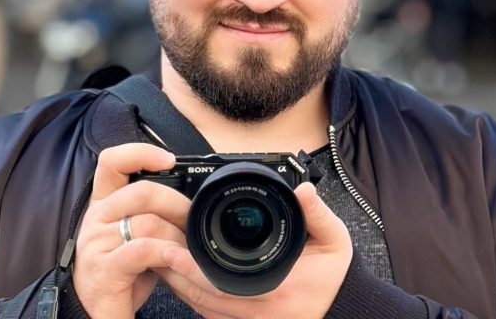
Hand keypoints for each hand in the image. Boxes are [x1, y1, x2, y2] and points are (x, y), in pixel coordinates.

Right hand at [73, 143, 190, 318]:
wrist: (99, 314)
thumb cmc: (123, 273)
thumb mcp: (135, 235)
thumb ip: (152, 213)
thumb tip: (189, 198)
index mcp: (103, 204)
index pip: (112, 161)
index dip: (141, 152)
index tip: (170, 160)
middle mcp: (95, 218)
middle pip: (142, 191)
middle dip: (177, 204)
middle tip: (192, 220)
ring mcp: (96, 244)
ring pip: (148, 222)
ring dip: (177, 235)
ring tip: (186, 249)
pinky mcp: (104, 269)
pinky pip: (143, 250)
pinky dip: (167, 253)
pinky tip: (176, 260)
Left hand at [158, 182, 352, 318]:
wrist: (342, 307)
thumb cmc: (334, 274)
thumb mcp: (333, 240)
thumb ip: (316, 214)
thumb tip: (303, 189)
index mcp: (275, 290)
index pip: (223, 284)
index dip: (193, 269)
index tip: (171, 251)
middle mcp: (258, 313)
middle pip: (203, 297)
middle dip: (175, 273)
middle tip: (154, 249)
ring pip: (202, 307)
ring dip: (178, 285)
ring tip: (158, 258)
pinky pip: (209, 314)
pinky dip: (191, 296)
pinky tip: (179, 277)